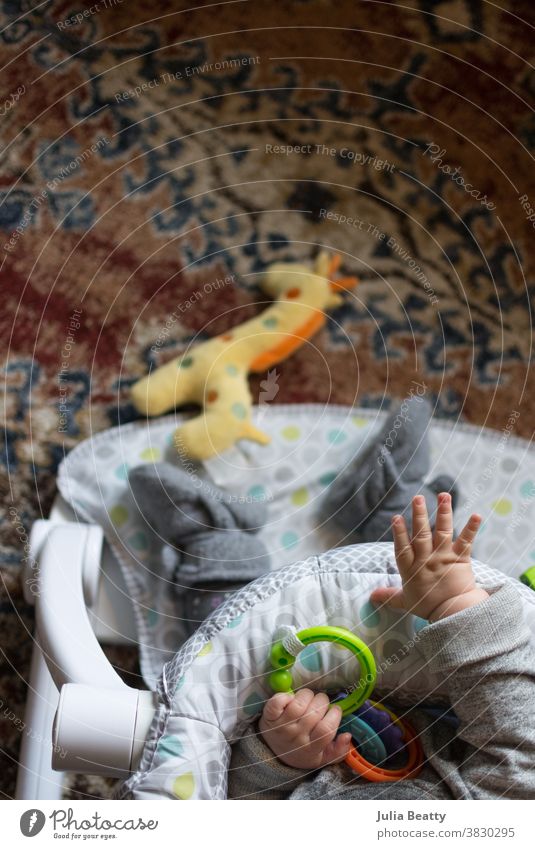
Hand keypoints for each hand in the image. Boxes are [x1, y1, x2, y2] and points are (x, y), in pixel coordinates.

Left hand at [259, 689, 351, 768]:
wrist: (274, 754)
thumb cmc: (302, 752)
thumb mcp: (322, 758)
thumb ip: (339, 750)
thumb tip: (348, 735)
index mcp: (311, 749)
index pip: (325, 730)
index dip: (334, 715)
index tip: (335, 710)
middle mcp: (296, 738)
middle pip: (313, 713)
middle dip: (322, 701)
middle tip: (321, 702)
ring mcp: (281, 727)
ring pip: (298, 705)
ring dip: (307, 695)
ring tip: (308, 698)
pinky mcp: (269, 717)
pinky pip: (277, 702)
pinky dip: (284, 695)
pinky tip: (290, 698)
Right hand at [371, 493, 487, 621]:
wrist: (453, 614)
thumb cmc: (428, 608)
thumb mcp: (405, 601)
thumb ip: (389, 595)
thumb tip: (371, 596)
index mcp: (411, 569)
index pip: (402, 547)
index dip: (399, 532)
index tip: (395, 517)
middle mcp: (426, 560)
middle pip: (421, 534)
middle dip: (419, 515)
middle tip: (418, 498)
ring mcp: (443, 557)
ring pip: (442, 531)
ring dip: (443, 512)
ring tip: (444, 495)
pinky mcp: (460, 559)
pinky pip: (466, 541)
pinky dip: (472, 528)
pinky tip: (476, 515)